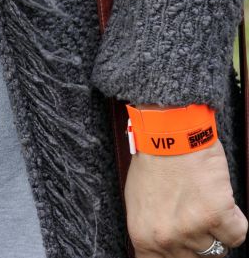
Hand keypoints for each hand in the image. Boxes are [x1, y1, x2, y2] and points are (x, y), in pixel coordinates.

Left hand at [125, 141, 246, 256]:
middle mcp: (166, 239)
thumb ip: (151, 232)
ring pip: (217, 249)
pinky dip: (234, 218)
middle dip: (198, 243)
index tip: (186, 253)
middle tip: (195, 217)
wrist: (168, 130)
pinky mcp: (216, 215)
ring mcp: (191, 229)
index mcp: (143, 237)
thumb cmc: (153, 159)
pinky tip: (220, 199)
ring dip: (216, 228)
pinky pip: (236, 234)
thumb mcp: (138, 201)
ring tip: (202, 199)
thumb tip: (163, 250)